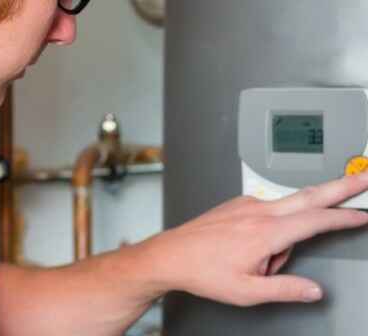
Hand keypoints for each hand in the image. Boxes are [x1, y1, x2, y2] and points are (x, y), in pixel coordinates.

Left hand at [148, 173, 367, 305]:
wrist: (170, 255)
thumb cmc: (202, 270)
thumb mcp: (247, 291)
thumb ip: (286, 289)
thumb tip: (313, 290)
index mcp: (264, 232)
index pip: (316, 220)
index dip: (345, 216)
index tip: (363, 214)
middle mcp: (257, 211)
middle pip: (309, 195)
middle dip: (342, 186)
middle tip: (364, 178)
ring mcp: (245, 204)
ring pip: (284, 214)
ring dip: (285, 236)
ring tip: (258, 262)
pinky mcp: (237, 204)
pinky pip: (266, 214)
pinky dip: (269, 231)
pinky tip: (248, 249)